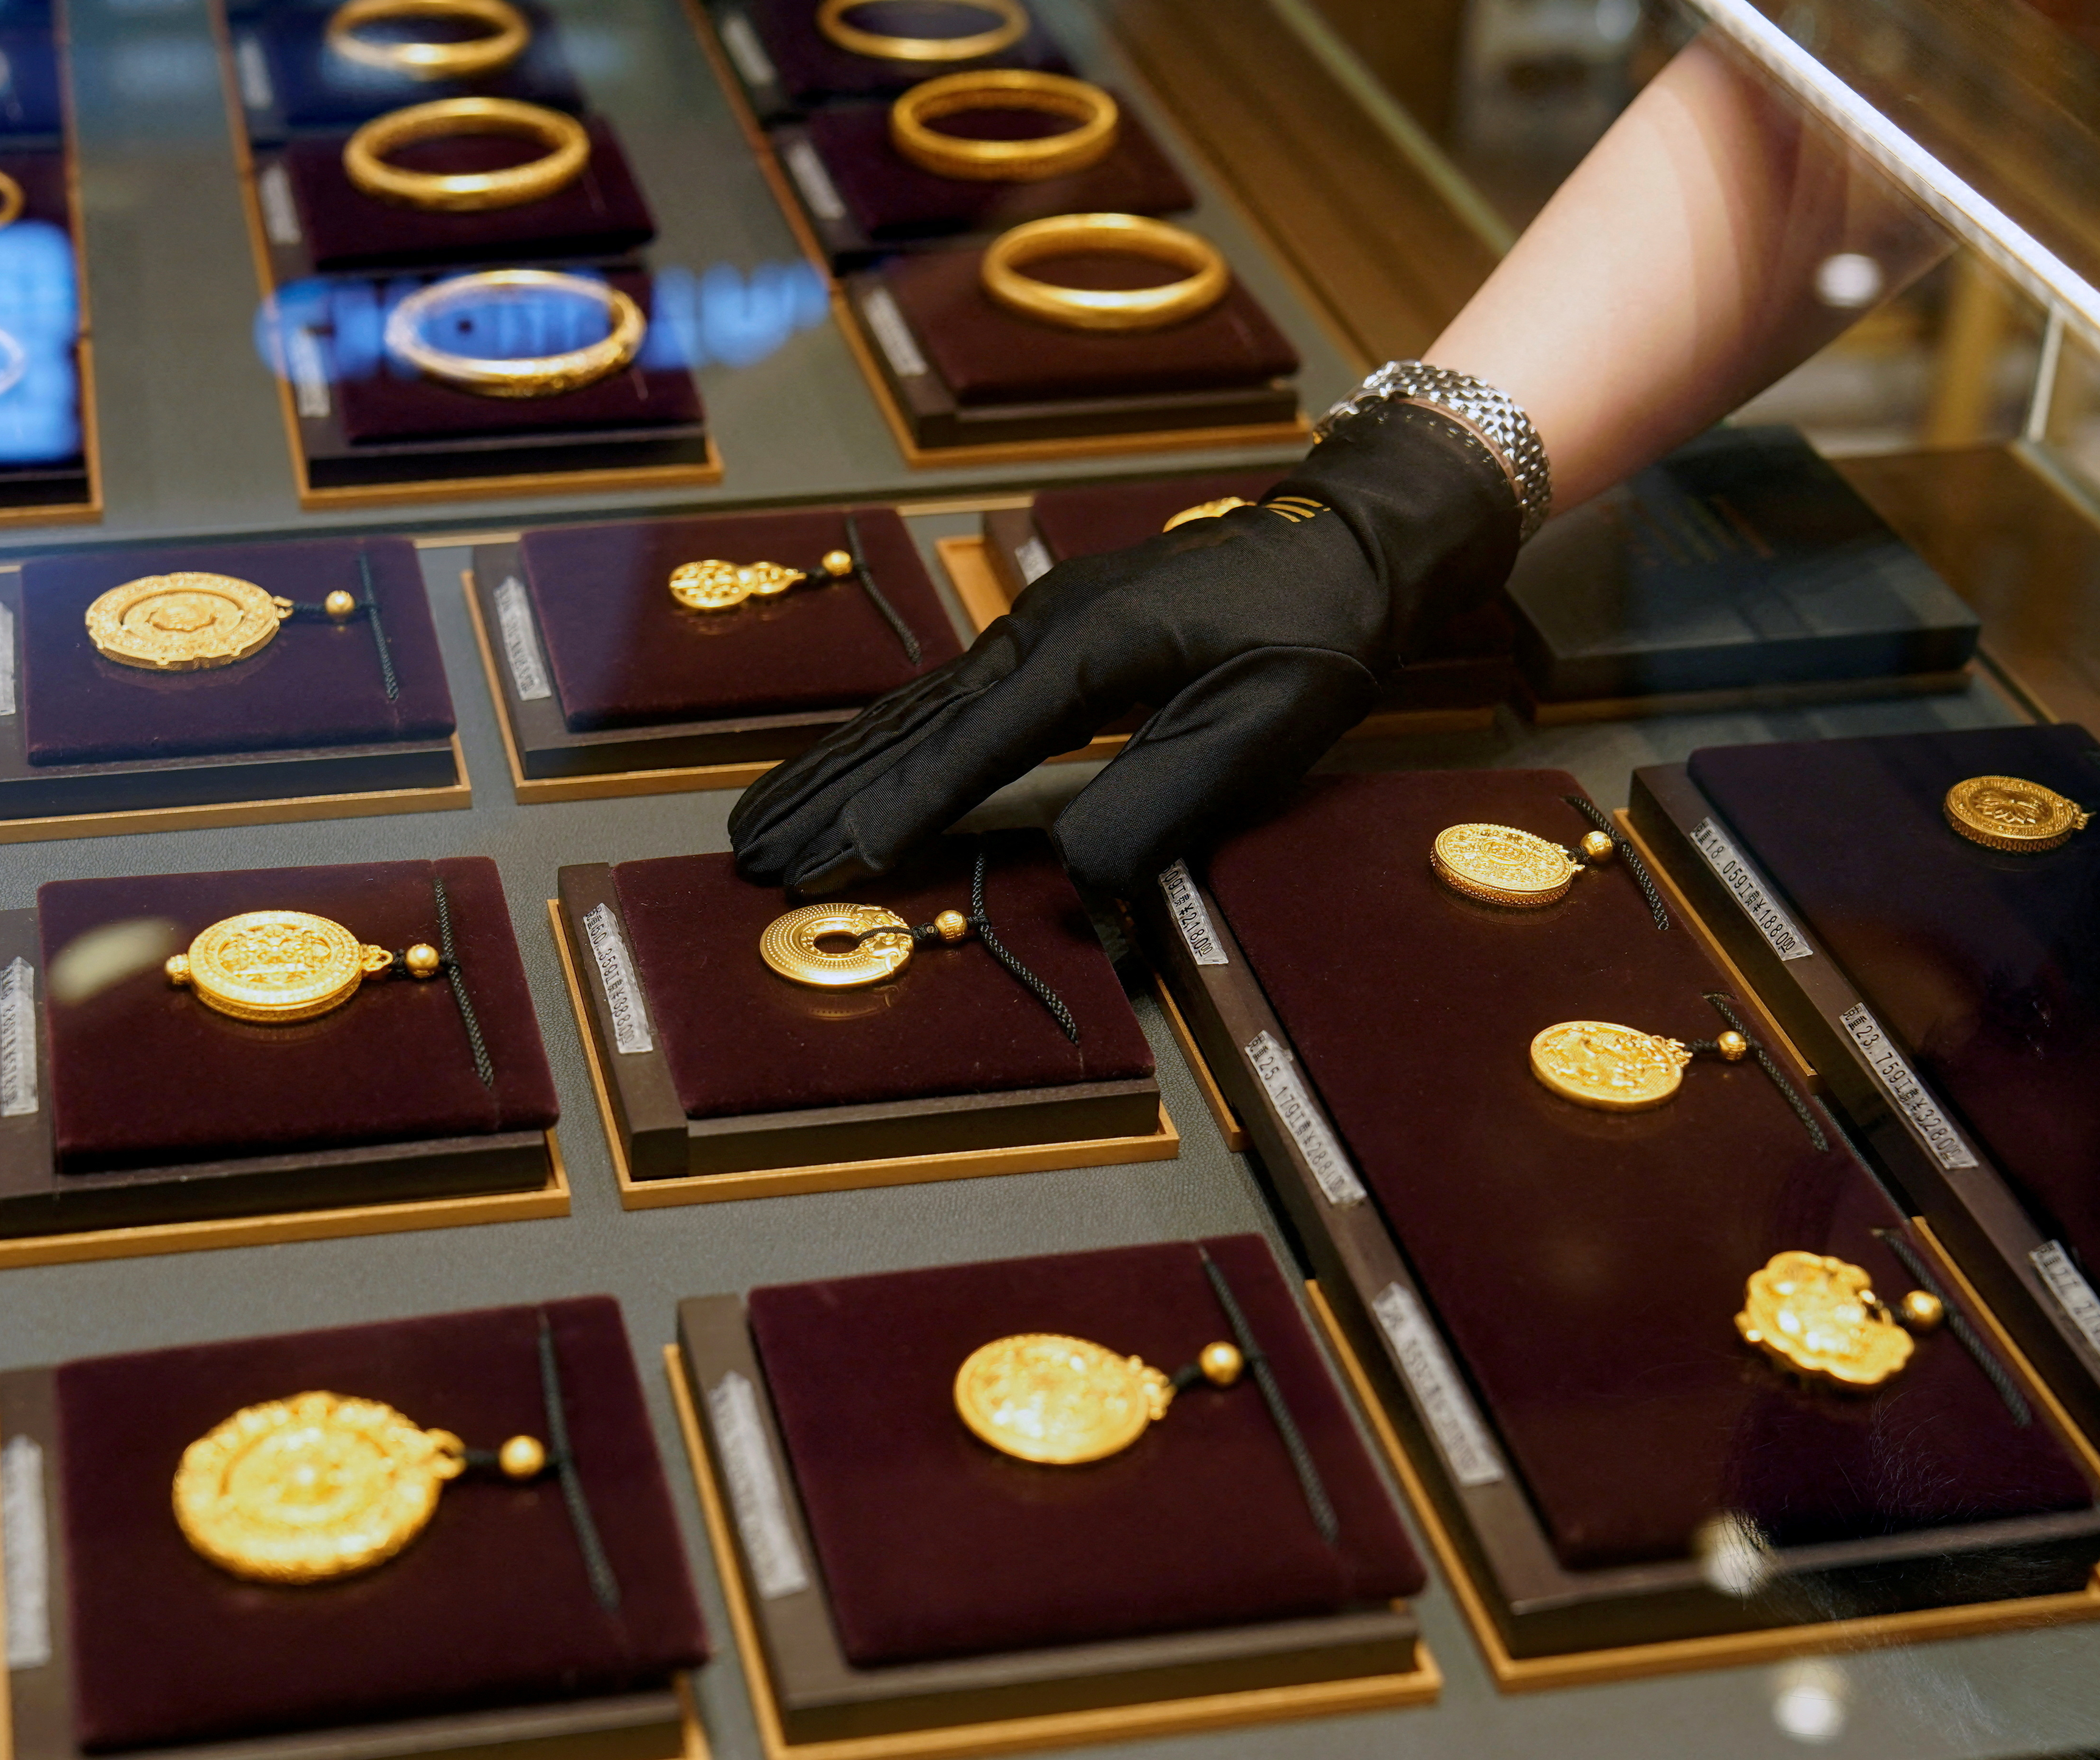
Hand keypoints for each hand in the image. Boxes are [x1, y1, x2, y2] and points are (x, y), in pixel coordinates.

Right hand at [728, 400, 1523, 894]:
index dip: (900, 811)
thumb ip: (1164, 806)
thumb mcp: (1259, 734)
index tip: (834, 863)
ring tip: (758, 819)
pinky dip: (883, 739)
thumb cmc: (1313, 642)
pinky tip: (843, 766)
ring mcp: (1036, 623)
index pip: (971, 748)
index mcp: (1084, 654)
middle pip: (913, 726)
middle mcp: (1038, 630)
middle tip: (748, 855)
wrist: (1350, 544)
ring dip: (833, 768)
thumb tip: (1073, 875)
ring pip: (914, 708)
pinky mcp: (1049, 632)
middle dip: (828, 796)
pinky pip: (944, 695)